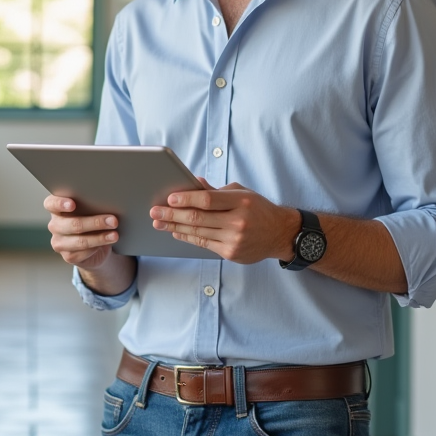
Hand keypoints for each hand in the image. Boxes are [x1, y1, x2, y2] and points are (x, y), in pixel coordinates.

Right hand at [44, 195, 119, 269]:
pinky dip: (98, 246)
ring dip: (100, 238)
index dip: (60, 203)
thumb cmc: (91, 218)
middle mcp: (54, 225)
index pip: (51, 204)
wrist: (94, 244)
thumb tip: (107, 202)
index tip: (73, 204)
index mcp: (56, 209)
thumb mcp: (90, 209)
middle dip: (95, 222)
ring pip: (80, 241)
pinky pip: (84, 252)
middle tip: (113, 220)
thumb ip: (91, 204)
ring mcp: (59, 242)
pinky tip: (108, 242)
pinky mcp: (68, 256)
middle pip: (73, 224)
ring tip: (115, 235)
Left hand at [150, 179, 298, 263]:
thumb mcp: (242, 193)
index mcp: (241, 202)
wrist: (280, 234)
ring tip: (159, 222)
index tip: (169, 197)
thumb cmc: (258, 209)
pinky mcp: (231, 253)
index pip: (208, 200)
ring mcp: (234, 239)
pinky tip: (176, 232)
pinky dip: (187, 237)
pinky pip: (203, 244)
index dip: (186, 198)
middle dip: (173, 214)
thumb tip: (193, 182)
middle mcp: (238, 221)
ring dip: (175, 227)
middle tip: (155, 211)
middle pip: (198, 218)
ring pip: (198, 232)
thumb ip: (216, 190)